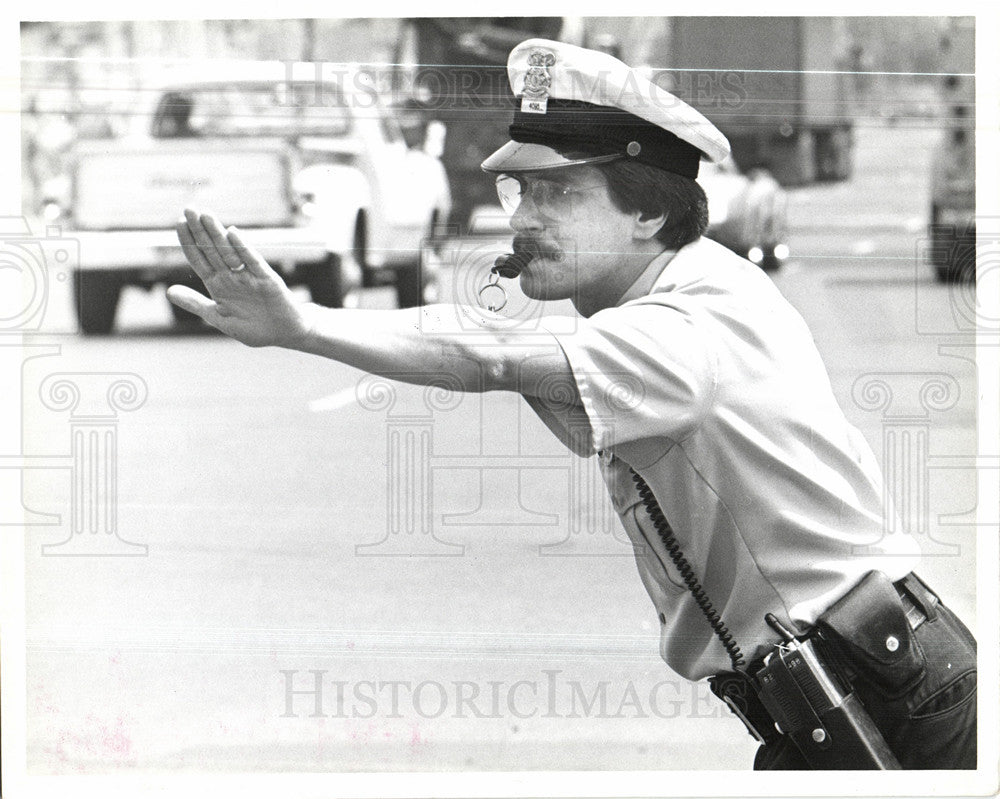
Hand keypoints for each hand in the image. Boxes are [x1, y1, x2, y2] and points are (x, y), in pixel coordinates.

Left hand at [167, 208, 315, 347]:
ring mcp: (249, 277)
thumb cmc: (254, 328)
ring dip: (217, 234)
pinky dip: (243, 248)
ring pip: (230, 252)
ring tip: (205, 215)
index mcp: (218, 285)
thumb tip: (169, 291)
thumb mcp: (219, 318)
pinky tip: (232, 233)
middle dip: (200, 231)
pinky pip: (253, 262)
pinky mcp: (267, 280)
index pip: (200, 259)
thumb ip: (195, 304)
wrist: (284, 335)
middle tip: (189, 209)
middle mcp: (232, 277)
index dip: (189, 242)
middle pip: (212, 250)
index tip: (179, 223)